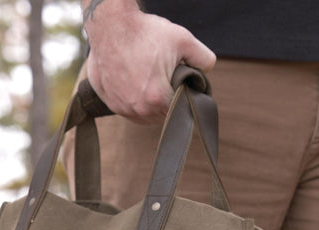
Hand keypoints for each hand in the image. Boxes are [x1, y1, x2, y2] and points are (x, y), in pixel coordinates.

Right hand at [84, 3, 215, 123]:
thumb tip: (208, 71)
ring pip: (144, 116)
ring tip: (149, 81)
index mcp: (157, 98)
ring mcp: (122, 107)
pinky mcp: (110, 103)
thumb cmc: (145, 31)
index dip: (181, 98)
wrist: (110, 24)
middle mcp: (139, 109)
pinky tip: (135, 83)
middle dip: (165, 101)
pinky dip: (133, 100)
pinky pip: (127, 109)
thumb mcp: (182, 39)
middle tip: (163, 79)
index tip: (178, 84)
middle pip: (162, 115)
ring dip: (149, 104)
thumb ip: (203, 58)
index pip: (178, 111)